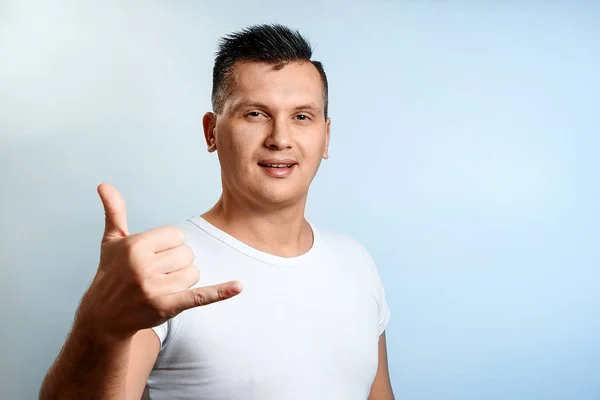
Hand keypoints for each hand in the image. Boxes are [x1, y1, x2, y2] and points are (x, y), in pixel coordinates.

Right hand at [75, 183, 242, 340]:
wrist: (103, 318)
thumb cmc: (111, 274)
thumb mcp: (111, 242)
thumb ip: (114, 211)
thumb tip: (104, 184)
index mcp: (135, 245)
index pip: (177, 236)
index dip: (169, 246)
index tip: (152, 257)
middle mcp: (143, 265)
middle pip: (187, 254)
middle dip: (176, 264)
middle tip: (154, 275)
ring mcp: (154, 288)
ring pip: (194, 273)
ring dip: (182, 282)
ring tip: (159, 288)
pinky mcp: (165, 307)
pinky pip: (198, 296)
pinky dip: (220, 292)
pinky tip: (238, 286)